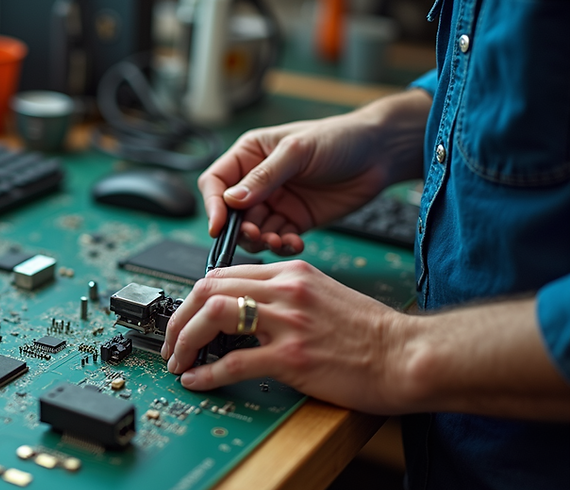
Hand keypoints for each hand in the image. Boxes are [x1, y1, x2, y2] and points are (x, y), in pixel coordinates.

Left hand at [159, 261, 410, 413]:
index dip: (194, 297)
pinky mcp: (293, 359)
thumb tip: (244, 310)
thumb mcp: (324, 295)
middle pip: (208, 290)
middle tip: (170, 341)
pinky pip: (233, 362)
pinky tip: (196, 381)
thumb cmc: (371, 333)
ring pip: (213, 318)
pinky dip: (206, 373)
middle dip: (179, 317)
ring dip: (184, 341)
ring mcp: (288, 324)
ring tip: (177, 361)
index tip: (185, 317)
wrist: (409, 355)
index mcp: (292, 273)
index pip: (223, 273)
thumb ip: (285, 295)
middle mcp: (286, 291)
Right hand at [199, 89, 430, 254]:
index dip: (213, 204)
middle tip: (256, 236)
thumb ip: (265, 176)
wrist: (381, 153)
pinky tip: (295, 243)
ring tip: (278, 241)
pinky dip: (282, 245)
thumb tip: (231, 200)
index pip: (216, 182)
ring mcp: (277, 202)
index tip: (218, 224)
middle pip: (232, 213)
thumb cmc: (339, 138)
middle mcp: (258, 181)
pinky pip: (278, 239)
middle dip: (240, 228)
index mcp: (250, 155)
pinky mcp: (295, 220)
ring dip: (261, 240)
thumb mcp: (298, 150)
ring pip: (253, 230)